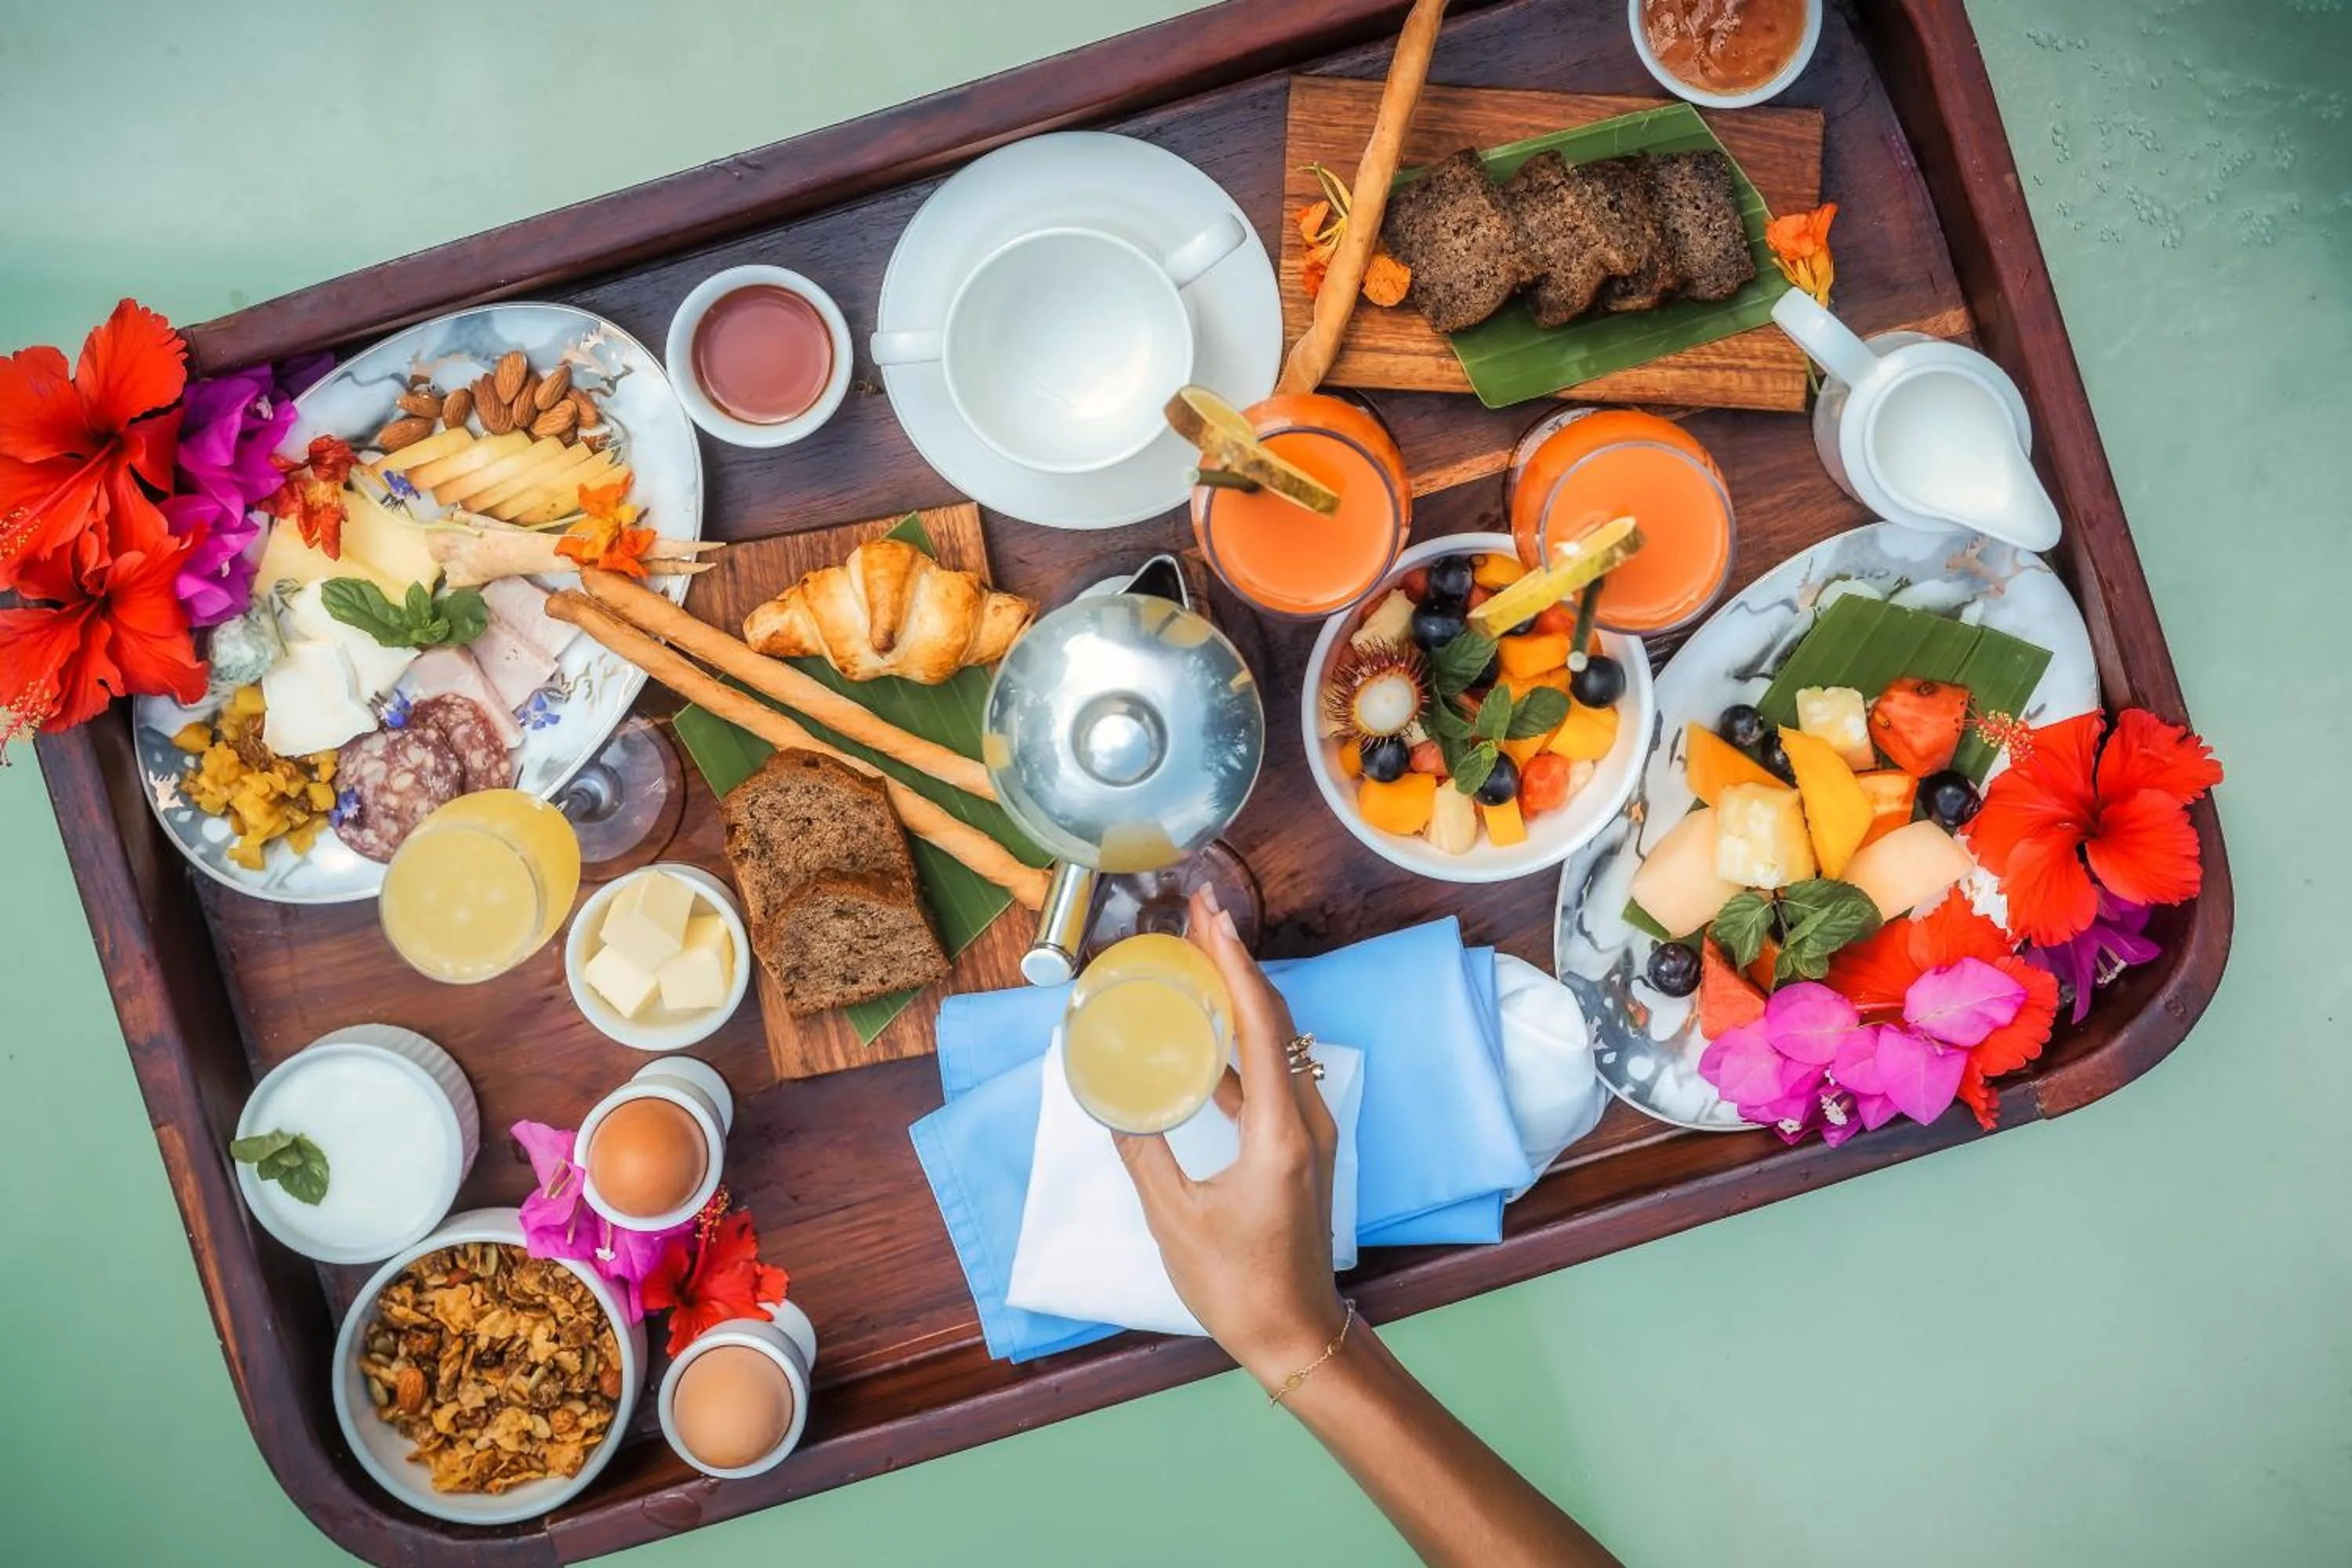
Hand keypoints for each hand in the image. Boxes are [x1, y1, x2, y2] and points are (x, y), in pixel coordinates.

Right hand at [1114, 885, 1346, 1386]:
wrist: (1297, 1334)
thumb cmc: (1238, 1285)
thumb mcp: (1174, 1218)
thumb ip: (1143, 1154)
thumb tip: (1114, 1104)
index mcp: (1279, 1131)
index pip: (1261, 1025)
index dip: (1236, 965)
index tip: (1212, 918)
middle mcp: (1305, 1120)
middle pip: (1276, 1021)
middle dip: (1238, 964)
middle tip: (1201, 918)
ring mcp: (1309, 1132)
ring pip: (1278, 1045)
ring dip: (1241, 999)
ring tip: (1200, 962)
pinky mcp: (1301, 1147)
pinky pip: (1273, 1077)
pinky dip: (1242, 1045)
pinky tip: (1208, 1038)